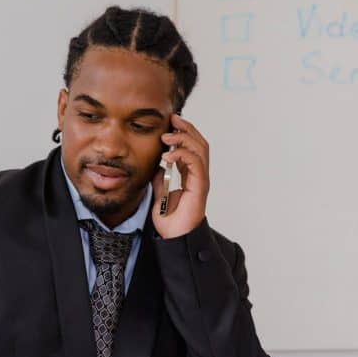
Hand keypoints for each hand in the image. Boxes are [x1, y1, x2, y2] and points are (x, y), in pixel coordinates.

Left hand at [151, 114, 209, 238]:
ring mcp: (201, 180)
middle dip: (187, 128)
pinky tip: (168, 155)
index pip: (192, 146)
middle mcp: (199, 174)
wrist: (174, 237)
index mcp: (191, 174)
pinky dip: (183, 155)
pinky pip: (195, 163)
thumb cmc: (169, 219)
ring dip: (184, 138)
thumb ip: (160, 176)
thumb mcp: (159, 191)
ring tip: (167, 136)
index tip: (171, 122)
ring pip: (200, 149)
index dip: (183, 132)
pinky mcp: (200, 186)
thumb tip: (156, 163)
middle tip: (173, 119)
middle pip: (199, 142)